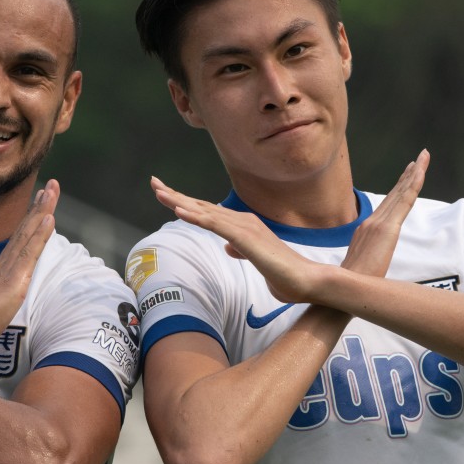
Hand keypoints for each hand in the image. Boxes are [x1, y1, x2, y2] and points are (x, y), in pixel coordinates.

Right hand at [0, 179, 58, 369]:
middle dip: (40, 206)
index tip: (41, 202)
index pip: (19, 240)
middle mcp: (3, 264)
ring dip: (42, 211)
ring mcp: (8, 270)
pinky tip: (48, 218)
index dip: (31, 220)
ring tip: (51, 190)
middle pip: (25, 230)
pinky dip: (39, 233)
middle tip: (51, 185)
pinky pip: (29, 252)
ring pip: (28, 234)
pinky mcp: (13, 281)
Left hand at [151, 176, 319, 303]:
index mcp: (244, 227)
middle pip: (202, 206)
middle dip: (176, 195)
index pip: (208, 212)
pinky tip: (179, 210)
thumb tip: (229, 247)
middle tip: (154, 183)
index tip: (165, 194)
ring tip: (159, 191)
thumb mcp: (257, 261)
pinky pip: (215, 225)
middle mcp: (243, 221)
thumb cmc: (286, 274)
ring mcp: (244, 228)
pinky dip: (196, 216)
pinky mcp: (246, 238)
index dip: (185, 203)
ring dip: (180, 201)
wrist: (309, 281)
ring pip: (205, 212)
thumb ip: (241, 251)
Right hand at [341, 149, 428, 276]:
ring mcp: (378, 224)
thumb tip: (369, 270)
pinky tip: (420, 172)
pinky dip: (413, 185)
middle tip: (420, 158)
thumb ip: (366, 262)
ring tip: (423, 158)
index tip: (408, 174)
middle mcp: (370, 222)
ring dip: (414, 173)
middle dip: (408, 175)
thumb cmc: (350, 285)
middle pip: (394, 194)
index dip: (398, 188)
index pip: (387, 205)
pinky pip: (404, 201)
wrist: (342, 289)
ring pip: (400, 193)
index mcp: (365, 230)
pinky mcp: (387, 229)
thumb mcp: (361, 269)